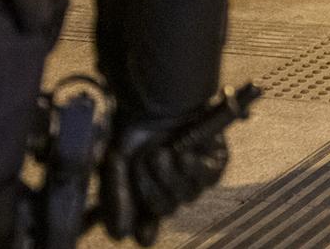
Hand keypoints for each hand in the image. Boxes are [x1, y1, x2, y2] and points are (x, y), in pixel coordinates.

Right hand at [100, 121, 229, 245]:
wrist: (159, 94)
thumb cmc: (137, 125)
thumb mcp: (115, 160)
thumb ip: (114, 197)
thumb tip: (120, 236)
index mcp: (146, 193)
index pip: (147, 227)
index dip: (144, 229)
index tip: (141, 229)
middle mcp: (171, 188)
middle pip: (164, 209)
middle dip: (151, 187)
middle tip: (146, 161)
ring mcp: (194, 177)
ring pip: (186, 195)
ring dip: (171, 176)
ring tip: (162, 153)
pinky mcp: (215, 162)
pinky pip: (208, 179)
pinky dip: (194, 169)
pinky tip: (183, 156)